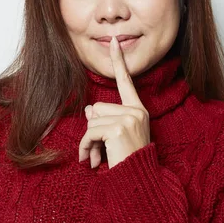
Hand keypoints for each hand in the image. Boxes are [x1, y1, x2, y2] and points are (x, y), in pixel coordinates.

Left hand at [78, 36, 150, 168]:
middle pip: (98, 107)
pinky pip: (90, 131)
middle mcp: (136, 111)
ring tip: (96, 156)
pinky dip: (85, 146)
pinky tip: (90, 160)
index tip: (113, 41)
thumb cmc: (127, 161)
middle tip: (99, 148)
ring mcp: (129, 118)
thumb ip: (104, 119)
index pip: (126, 82)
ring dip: (89, 140)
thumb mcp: (116, 136)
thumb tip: (89, 109)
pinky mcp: (119, 128)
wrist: (137, 182)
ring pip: (92, 119)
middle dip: (93, 128)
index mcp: (138, 110)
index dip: (119, 61)